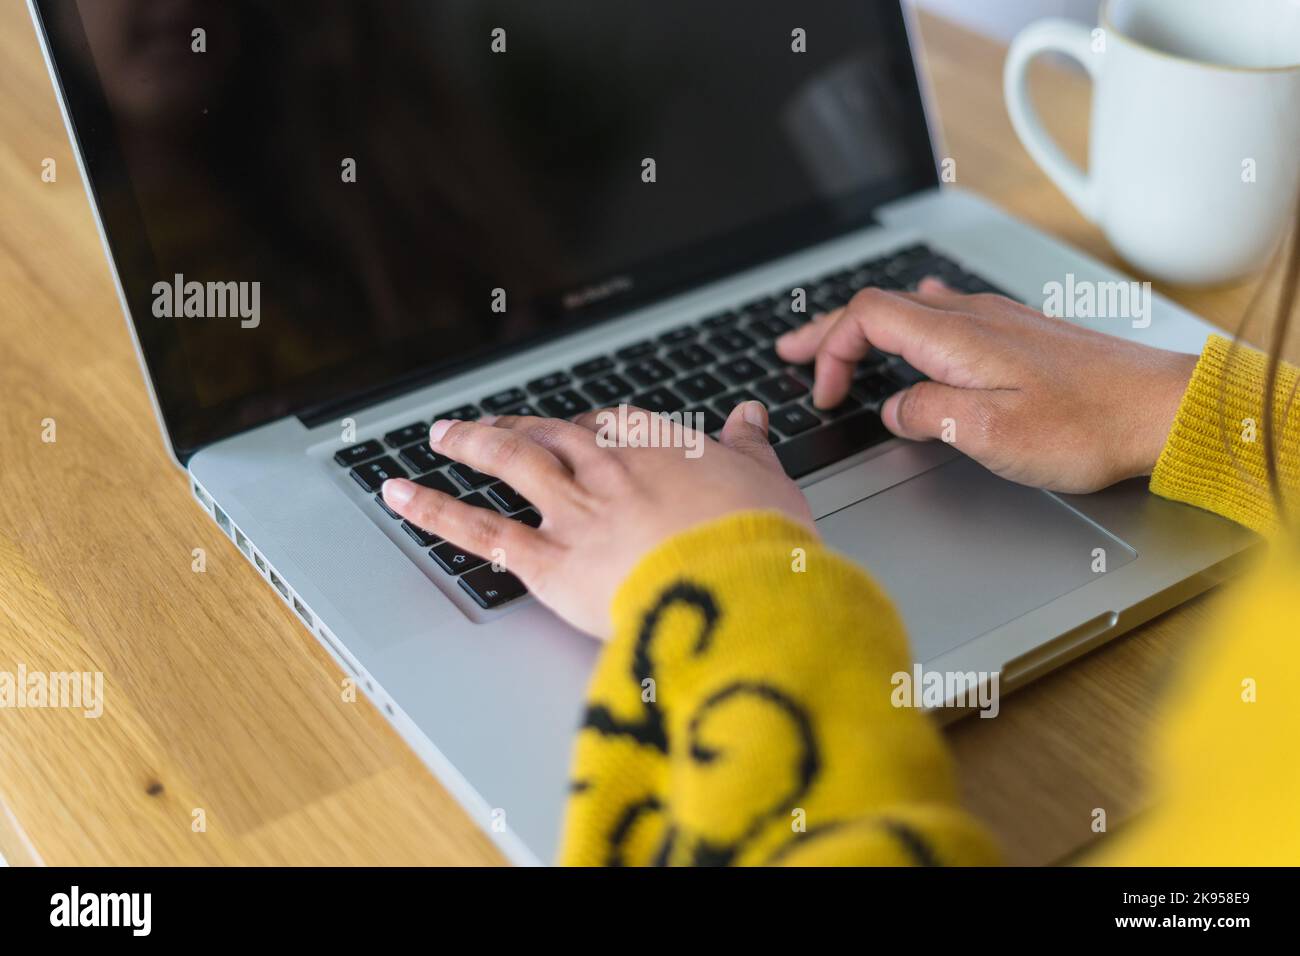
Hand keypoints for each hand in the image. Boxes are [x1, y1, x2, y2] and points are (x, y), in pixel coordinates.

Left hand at [380, 402, 811, 638]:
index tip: (584, 428)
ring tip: (441, 435)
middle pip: (552, 436)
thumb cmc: (758, 541)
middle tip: (493, 424)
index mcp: (659, 446)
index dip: (593, 426)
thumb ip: (750, 447)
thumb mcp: (768, 481)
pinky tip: (400, 494)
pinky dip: (434, 510)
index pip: (614, 424)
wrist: (737, 590)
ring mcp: (572, 512)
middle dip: (520, 425)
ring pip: (510, 464)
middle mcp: (606, 468)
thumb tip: (749, 418)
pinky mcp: (548, 562)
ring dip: (471, 444)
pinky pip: (481, 532)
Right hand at [776, 279, 1197, 493]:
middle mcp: (973, 317)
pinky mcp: (1020, 336)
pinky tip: (915, 327)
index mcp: (956, 337)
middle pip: (879, 306)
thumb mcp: (990, 432)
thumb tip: (897, 409)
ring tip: (836, 344)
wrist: (1163, 410)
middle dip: (827, 331)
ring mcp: (998, 322)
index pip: (866, 318)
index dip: (830, 351)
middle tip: (788, 350)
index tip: (823, 394)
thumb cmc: (1089, 425)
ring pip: (910, 310)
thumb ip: (928, 414)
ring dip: (864, 328)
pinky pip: (945, 316)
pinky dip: (907, 326)